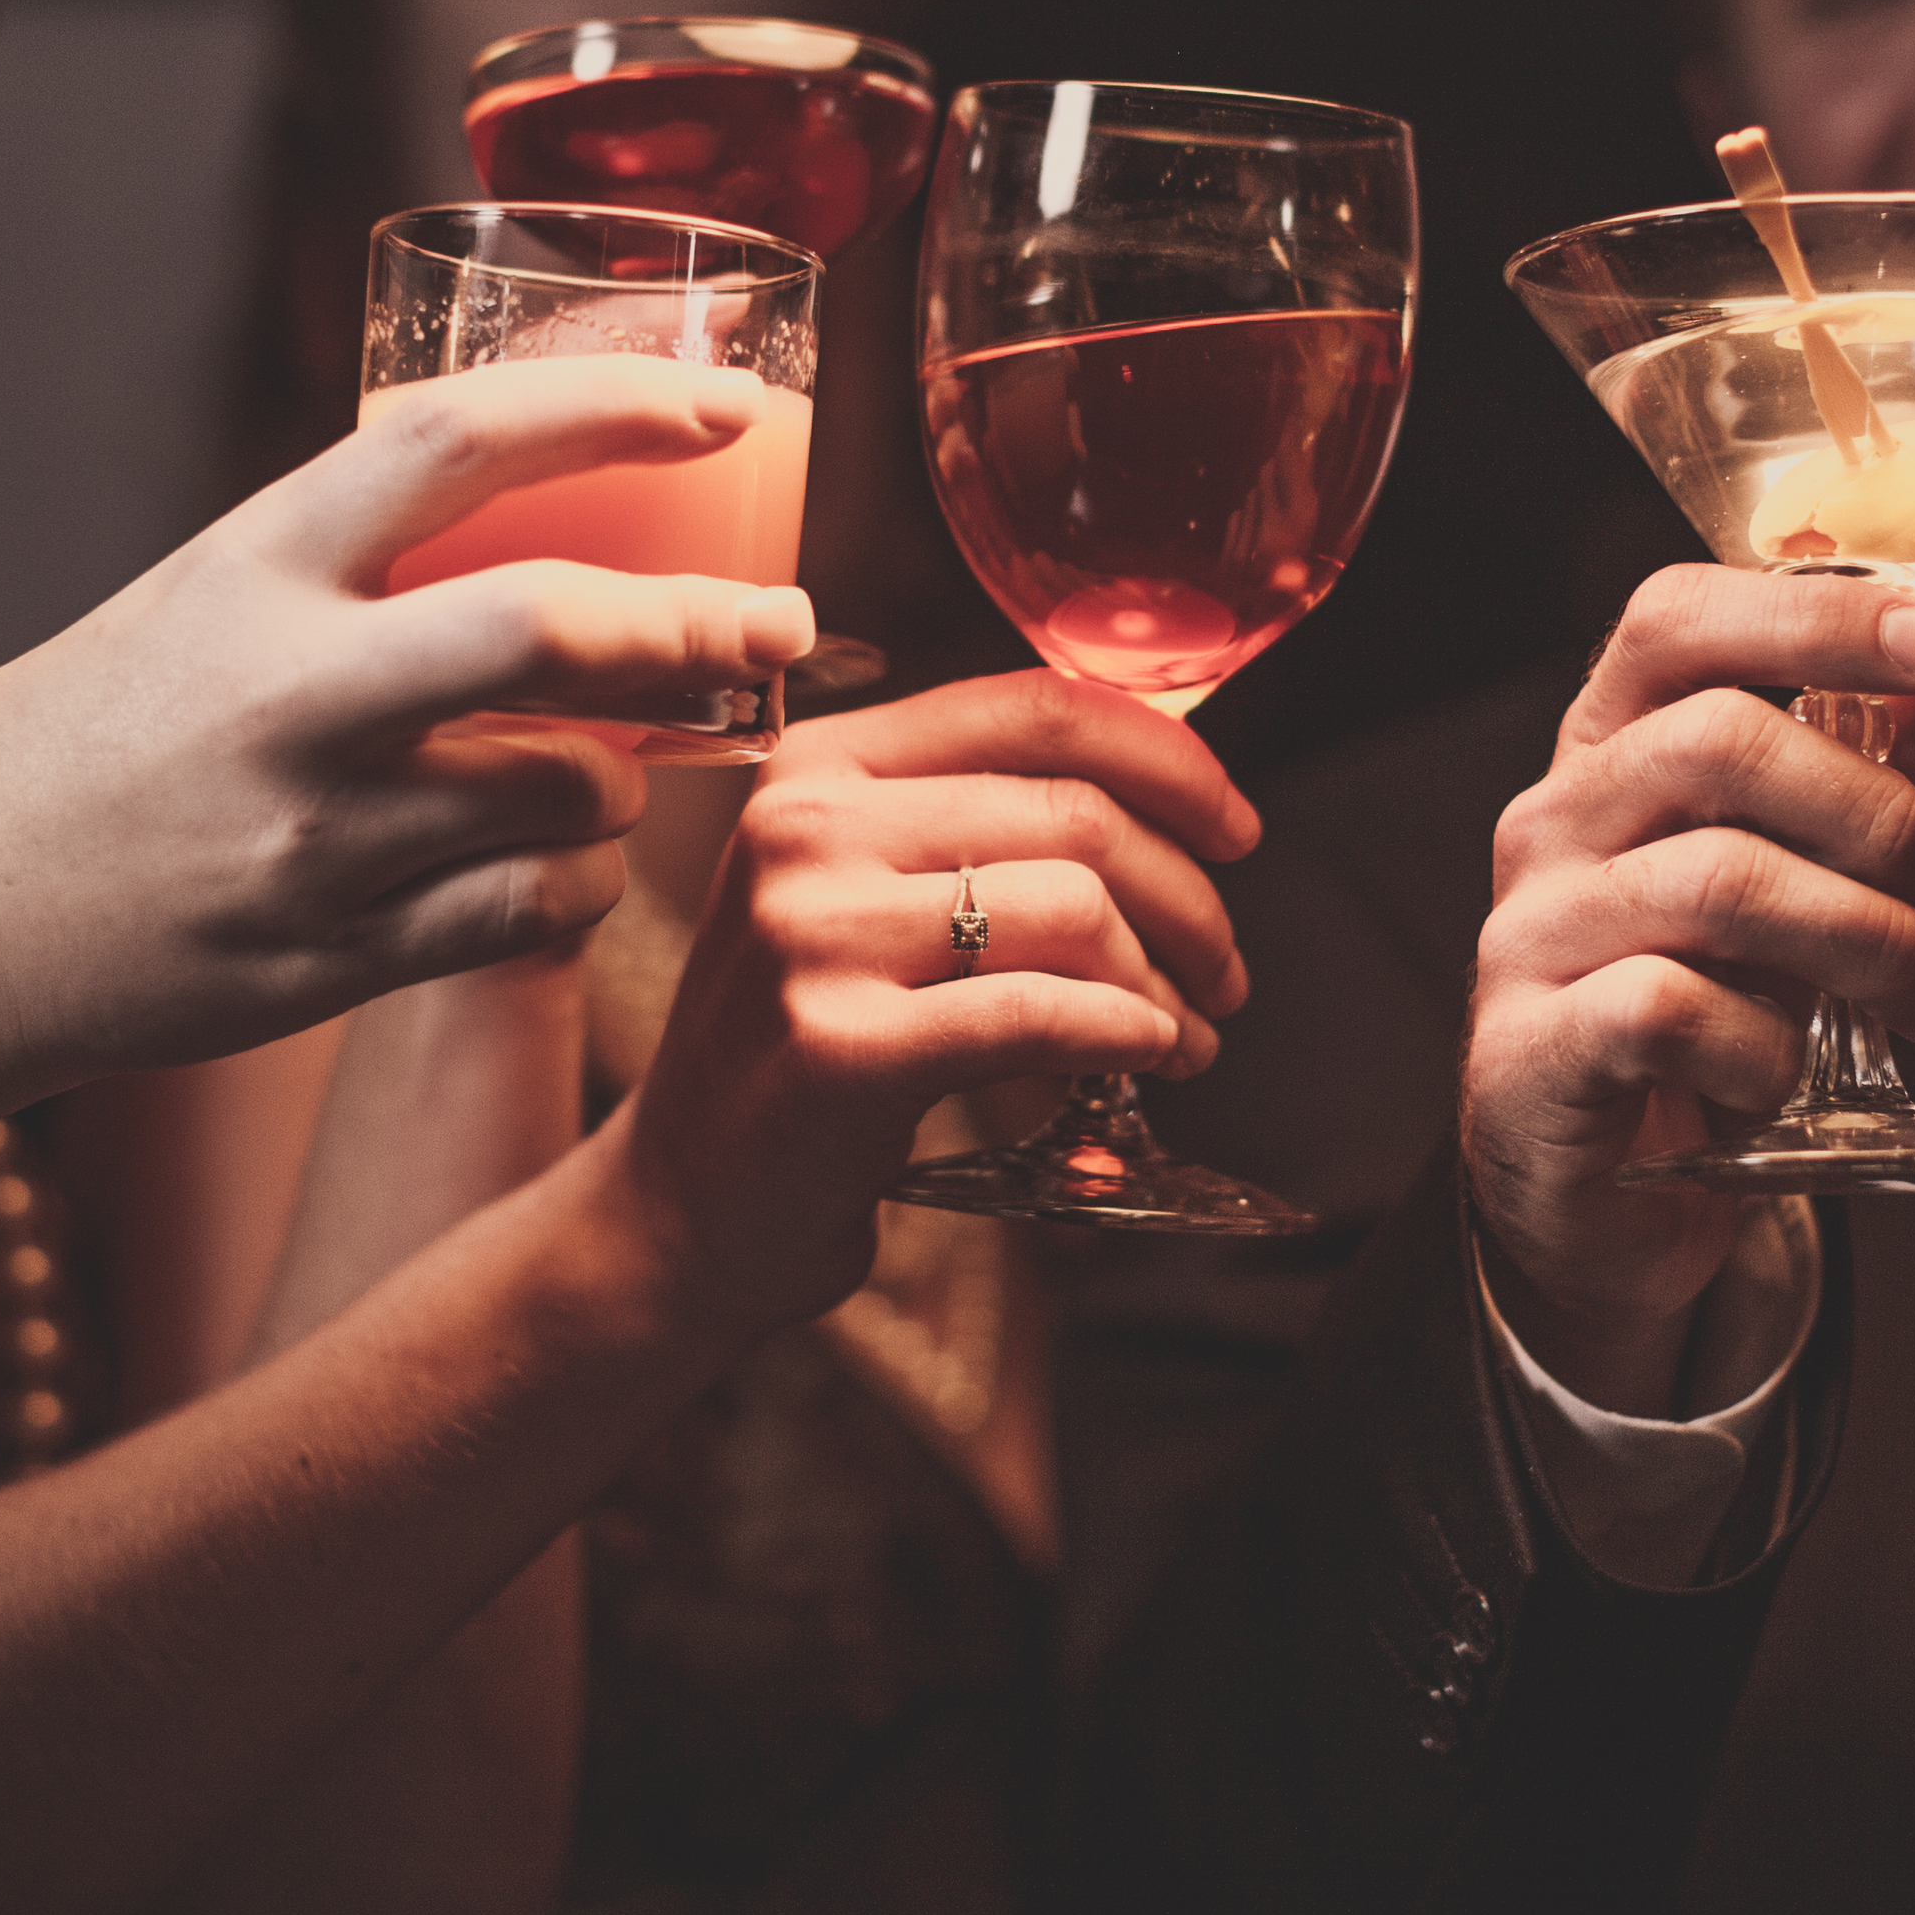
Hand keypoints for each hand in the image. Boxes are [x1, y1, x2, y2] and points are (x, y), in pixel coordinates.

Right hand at [0, 356, 817, 1102]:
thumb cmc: (89, 742)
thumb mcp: (197, 605)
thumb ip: (351, 567)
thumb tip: (545, 506)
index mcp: (249, 568)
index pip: (455, 441)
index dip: (610, 405)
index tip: (727, 400)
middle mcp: (283, 695)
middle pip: (550, 630)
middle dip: (701, 624)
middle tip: (782, 622)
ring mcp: (305, 839)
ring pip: (563, 789)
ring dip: (636, 775)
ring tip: (628, 765)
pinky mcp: (319, 961)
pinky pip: (520, 915)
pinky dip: (578, 886)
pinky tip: (569, 867)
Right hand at [602, 670, 1258, 1335]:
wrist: (680, 1206)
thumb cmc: (800, 1052)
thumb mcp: (859, 900)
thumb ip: (974, 830)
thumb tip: (1171, 795)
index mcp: (818, 767)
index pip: (1033, 708)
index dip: (1167, 761)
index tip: (1234, 827)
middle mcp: (804, 829)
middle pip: (1075, 814)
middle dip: (1189, 898)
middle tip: (1223, 969)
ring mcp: (811, 936)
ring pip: (1073, 909)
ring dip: (1166, 980)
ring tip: (1184, 1034)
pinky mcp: (838, 1047)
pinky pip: (1039, 1013)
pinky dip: (1125, 1031)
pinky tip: (1146, 1054)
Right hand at [1461, 566, 1914, 1406]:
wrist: (1604, 1194)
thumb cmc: (1698, 1016)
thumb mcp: (1788, 876)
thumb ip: (1856, 758)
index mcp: (1611, 753)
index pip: (1676, 622)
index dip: (1811, 610)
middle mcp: (1556, 825)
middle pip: (1716, 743)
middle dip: (1879, 816)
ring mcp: (1533, 935)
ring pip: (1719, 883)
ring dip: (1870, 942)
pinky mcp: (1535, 1051)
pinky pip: (1673, 1012)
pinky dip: (1765, 1048)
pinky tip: (1789, 1080)